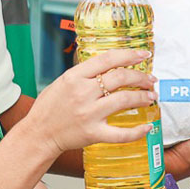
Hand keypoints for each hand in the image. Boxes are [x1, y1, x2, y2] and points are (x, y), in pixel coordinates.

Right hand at [19, 48, 157, 155]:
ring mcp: (89, 114)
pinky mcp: (93, 133)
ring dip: (142, 97)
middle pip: (120, 78)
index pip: (108, 59)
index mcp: (74, 77)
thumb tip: (110, 65)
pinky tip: (147, 127)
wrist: (38, 133)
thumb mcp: (63, 81)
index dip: (130, 55)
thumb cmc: (49, 107)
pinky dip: (137, 131)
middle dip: (141, 77)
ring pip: (124, 100)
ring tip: (151, 96)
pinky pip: (121, 134)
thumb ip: (84, 73)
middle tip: (151, 80)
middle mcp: (83, 93)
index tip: (144, 55)